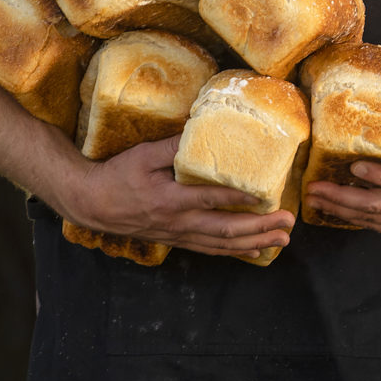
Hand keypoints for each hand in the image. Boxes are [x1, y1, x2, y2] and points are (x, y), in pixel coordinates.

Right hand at [61, 136, 293, 258]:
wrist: (93, 204)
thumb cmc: (117, 176)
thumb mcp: (142, 154)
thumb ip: (173, 146)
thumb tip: (200, 129)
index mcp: (171, 199)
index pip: (212, 199)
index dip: (240, 198)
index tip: (267, 196)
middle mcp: (179, 222)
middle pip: (225, 229)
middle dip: (260, 228)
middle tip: (287, 223)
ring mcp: (179, 234)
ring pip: (222, 244)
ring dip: (254, 243)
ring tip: (281, 240)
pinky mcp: (177, 239)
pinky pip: (210, 249)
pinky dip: (234, 251)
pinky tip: (255, 250)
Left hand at [304, 113, 380, 239]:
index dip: (377, 176)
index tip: (353, 167)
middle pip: (378, 205)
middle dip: (341, 198)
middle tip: (314, 188)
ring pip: (373, 219)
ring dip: (340, 210)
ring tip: (315, 198)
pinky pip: (377, 226)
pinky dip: (353, 217)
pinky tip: (334, 207)